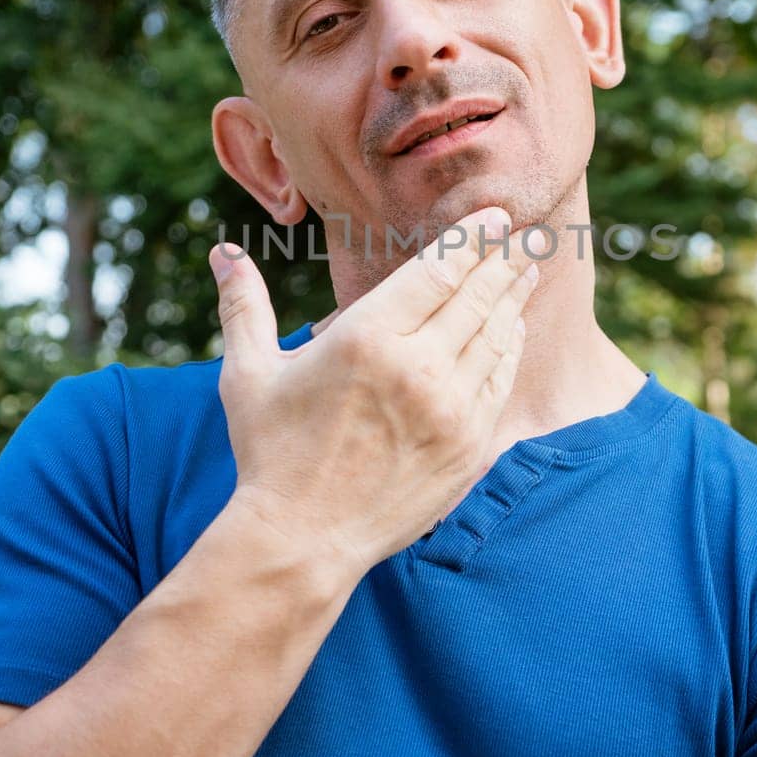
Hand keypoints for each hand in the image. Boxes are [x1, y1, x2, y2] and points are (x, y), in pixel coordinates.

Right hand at [210, 206, 541, 573]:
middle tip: (532, 232)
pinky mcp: (468, 446)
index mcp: (366, 339)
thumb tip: (223, 252)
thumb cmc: (270, 453)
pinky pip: (500, 382)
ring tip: (527, 268)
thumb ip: (244, 305)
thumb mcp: (248, 374)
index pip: (438, 271)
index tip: (493, 216)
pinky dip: (510, 348)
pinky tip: (512, 328)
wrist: (303, 540)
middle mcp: (417, 368)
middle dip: (506, 258)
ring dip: (514, 297)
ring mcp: (450, 410)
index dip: (471, 239)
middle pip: (477, 295)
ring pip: (496, 336)